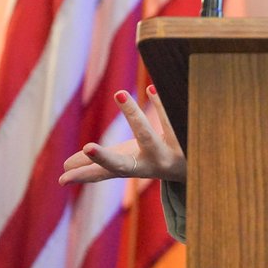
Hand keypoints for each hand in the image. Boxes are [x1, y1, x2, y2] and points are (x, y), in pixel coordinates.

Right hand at [59, 85, 185, 184]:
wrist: (203, 165)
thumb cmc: (155, 159)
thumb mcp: (128, 162)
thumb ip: (99, 165)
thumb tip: (63, 170)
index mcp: (132, 168)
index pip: (103, 175)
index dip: (84, 176)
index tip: (63, 178)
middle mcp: (149, 164)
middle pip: (124, 163)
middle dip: (105, 158)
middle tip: (87, 148)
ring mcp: (167, 153)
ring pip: (148, 135)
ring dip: (134, 116)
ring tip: (120, 94)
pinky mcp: (185, 139)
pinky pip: (172, 120)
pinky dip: (162, 104)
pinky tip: (152, 89)